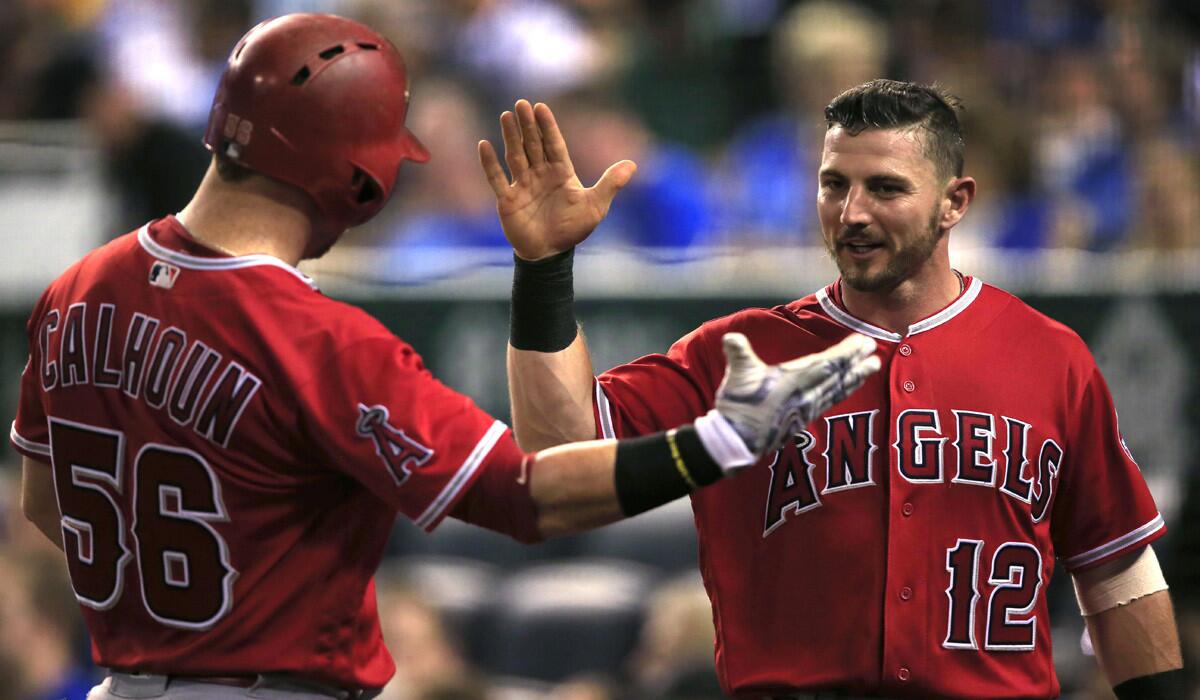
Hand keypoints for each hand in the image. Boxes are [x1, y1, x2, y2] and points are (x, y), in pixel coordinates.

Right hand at [479, 100, 636, 260]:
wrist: (551, 253)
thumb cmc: (573, 229)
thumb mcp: (595, 206)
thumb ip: (610, 184)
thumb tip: (633, 164)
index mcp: (561, 172)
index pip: (553, 144)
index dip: (547, 126)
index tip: (541, 107)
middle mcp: (540, 174)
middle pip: (533, 144)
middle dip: (527, 125)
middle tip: (521, 104)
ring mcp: (522, 185)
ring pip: (515, 156)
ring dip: (510, 136)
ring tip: (506, 116)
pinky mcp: (507, 199)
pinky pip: (496, 179)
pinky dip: (489, 164)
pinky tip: (483, 145)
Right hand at [715, 333, 880, 455]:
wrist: (737, 441)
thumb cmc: (738, 406)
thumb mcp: (737, 376)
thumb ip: (738, 353)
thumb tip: (731, 337)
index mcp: (793, 380)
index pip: (827, 364)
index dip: (847, 353)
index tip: (863, 342)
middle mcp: (805, 394)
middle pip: (838, 377)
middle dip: (857, 363)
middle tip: (875, 351)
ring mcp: (806, 409)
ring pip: (837, 390)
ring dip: (855, 378)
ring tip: (871, 368)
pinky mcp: (802, 420)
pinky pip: (829, 402)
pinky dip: (842, 392)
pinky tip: (847, 389)